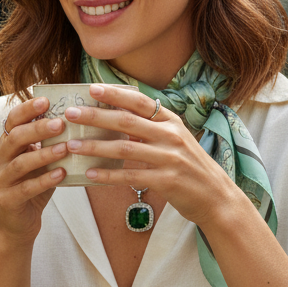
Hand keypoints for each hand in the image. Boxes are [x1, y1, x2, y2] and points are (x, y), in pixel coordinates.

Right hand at [0, 96, 67, 244]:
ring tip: (65, 147)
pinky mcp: (7, 200)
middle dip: (37, 128)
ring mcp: (0, 180)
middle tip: (61, 122)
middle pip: (15, 138)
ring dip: (44, 154)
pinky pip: (26, 188)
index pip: (12, 121)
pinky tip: (62, 174)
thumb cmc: (35, 186)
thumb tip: (78, 118)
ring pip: (20, 163)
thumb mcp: (42, 161)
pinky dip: (45, 180)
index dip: (27, 109)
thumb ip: (51, 143)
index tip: (46, 99)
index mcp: (6, 145)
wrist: (20, 224)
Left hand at [64, 84, 239, 228]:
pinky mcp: (167, 181)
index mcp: (172, 122)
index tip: (91, 88)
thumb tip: (118, 120)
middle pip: (126, 121)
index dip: (114, 94)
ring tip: (72, 146)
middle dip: (95, 116)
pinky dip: (108, 176)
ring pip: (124, 148)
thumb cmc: (192, 169)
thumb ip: (151, 130)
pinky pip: (131, 176)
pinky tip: (89, 175)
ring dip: (95, 146)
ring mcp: (170, 158)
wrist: (217, 198)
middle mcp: (171, 136)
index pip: (139, 102)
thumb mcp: (176, 142)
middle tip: (70, 113)